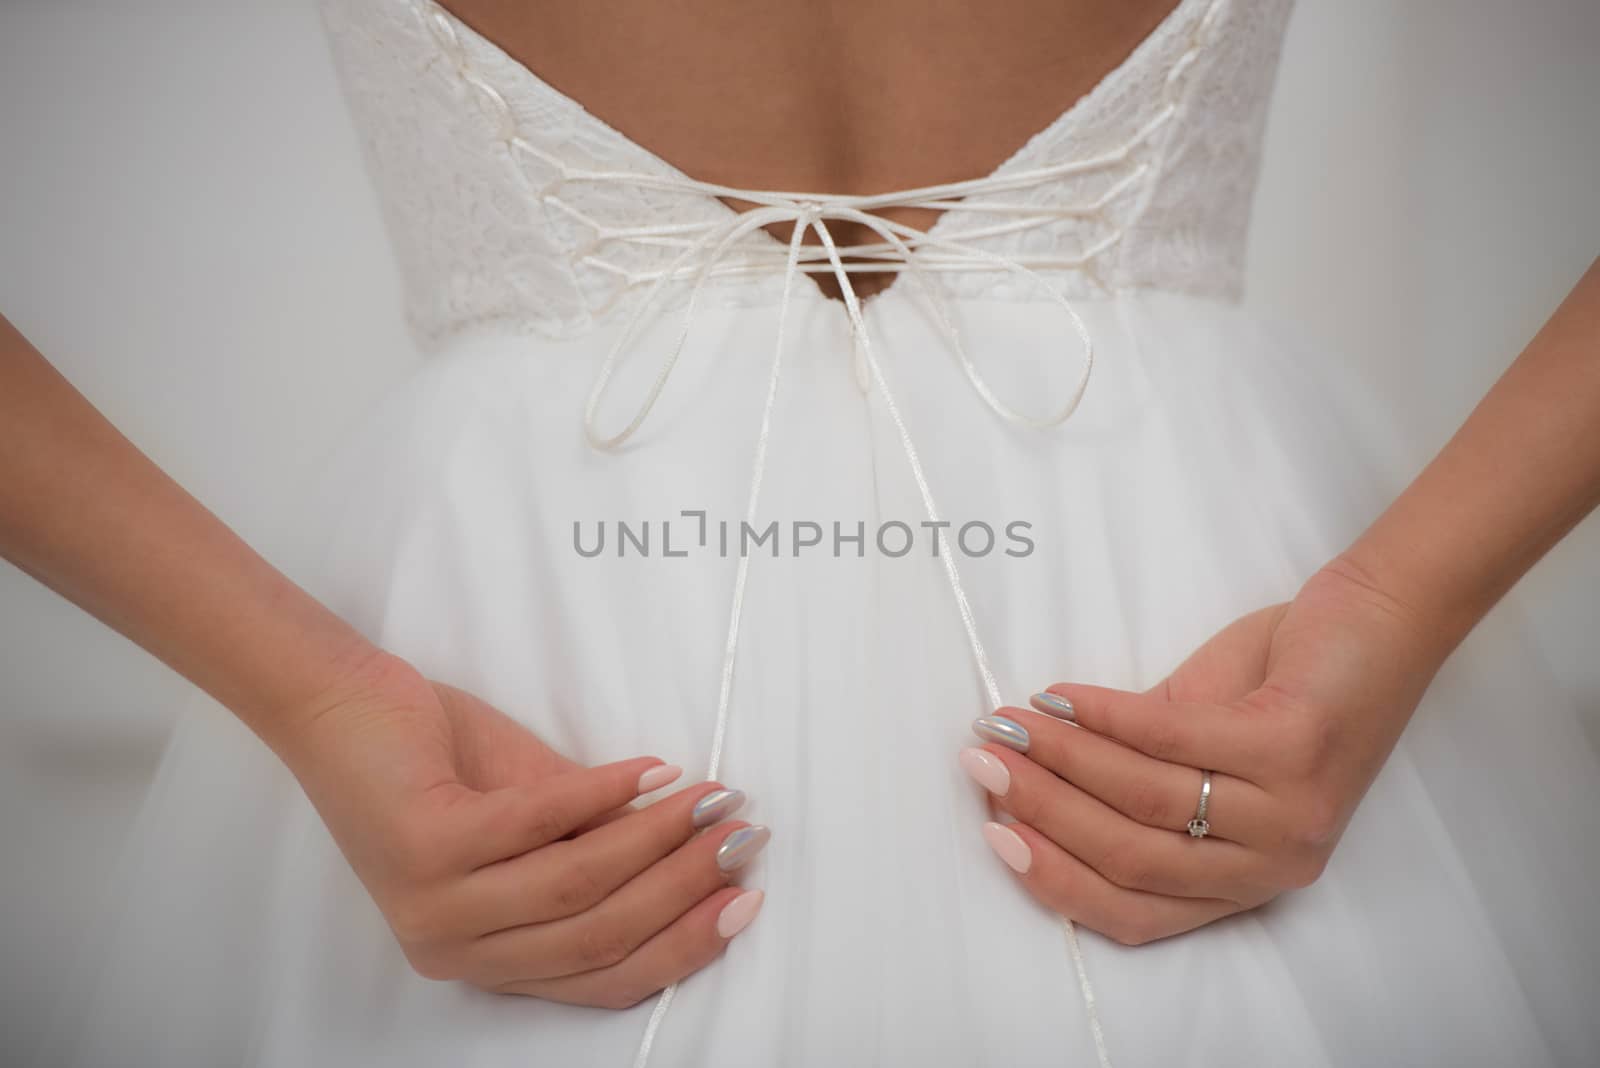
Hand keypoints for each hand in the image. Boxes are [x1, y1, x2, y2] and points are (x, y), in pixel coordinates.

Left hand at [273, 652, 768, 1006]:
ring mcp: (435, 902)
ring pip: (577, 888)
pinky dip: (605, 794)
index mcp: (484, 956)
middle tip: (742, 837)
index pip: (603, 979)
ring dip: (659, 839)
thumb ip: (599, 846)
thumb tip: (699, 846)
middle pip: (600, 936)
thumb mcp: (532, 816)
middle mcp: (455, 948)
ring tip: (710, 799)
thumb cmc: (435, 761)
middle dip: (686, 887)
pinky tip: (650, 771)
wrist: (339, 705)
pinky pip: (538, 824)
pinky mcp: (424, 845)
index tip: (743, 898)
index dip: (683, 944)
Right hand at [958, 557, 1449, 944]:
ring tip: (1007, 725)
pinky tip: (1060, 695)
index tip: (995, 831)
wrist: (1377, 622)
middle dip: (1040, 809)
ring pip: (1143, 798)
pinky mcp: (1294, 748)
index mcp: (1246, 879)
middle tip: (983, 763)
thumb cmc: (1283, 687)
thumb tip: (1025, 777)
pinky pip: (1171, 737)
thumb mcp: (1200, 751)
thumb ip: (1129, 776)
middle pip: (1129, 856)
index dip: (1054, 877)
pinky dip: (1103, 715)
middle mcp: (1274, 862)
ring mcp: (1289, 810)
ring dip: (1059, 757)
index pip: (1134, 911)